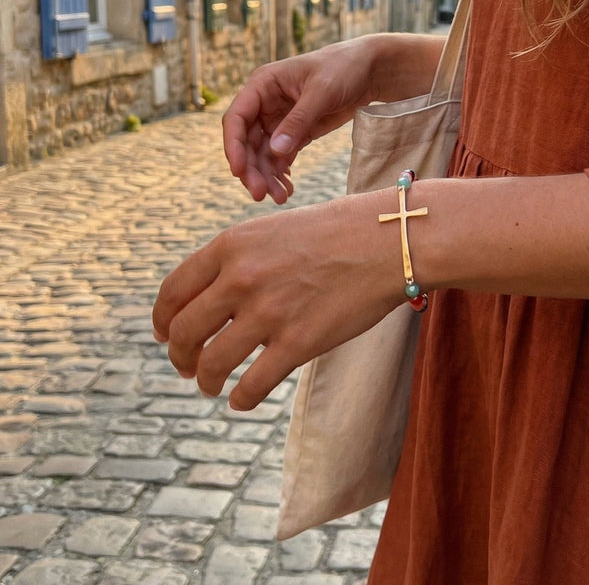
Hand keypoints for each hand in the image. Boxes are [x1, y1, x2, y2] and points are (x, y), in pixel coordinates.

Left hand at [152, 193, 401, 409]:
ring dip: (205, 381)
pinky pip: (251, 386)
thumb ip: (240, 258)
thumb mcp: (274, 229)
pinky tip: (242, 399)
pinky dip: (240, 399)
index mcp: (232, 245)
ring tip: (211, 386)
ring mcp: (269, 312)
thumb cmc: (336, 231)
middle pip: (183, 331)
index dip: (161, 319)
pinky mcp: (298, 343)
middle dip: (179, 356)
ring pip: (212, 364)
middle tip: (187, 366)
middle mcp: (241, 278)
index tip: (164, 334)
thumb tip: (212, 295)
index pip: (173, 291)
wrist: (387, 239)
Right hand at [222, 42, 376, 203]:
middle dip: (251, 169)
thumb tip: (275, 151)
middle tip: (260, 194)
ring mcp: (279, 120)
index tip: (238, 171)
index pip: (237, 118)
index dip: (234, 146)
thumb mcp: (322, 91)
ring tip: (280, 198)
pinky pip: (281, 157)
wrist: (369, 70)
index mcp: (263, 85)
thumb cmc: (343, 68)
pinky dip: (281, 174)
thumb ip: (299, 120)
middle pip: (247, 142)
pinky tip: (287, 190)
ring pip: (263, 154)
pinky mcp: (295, 132)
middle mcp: (265, 104)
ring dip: (267, 177)